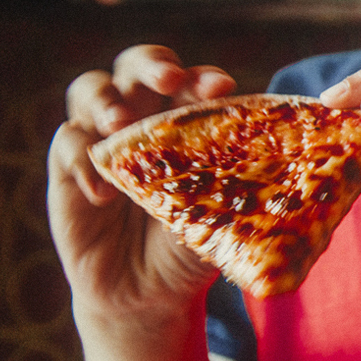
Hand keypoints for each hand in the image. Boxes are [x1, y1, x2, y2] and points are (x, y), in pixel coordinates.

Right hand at [48, 46, 236, 326]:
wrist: (148, 294)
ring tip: (120, 125)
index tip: (220, 87)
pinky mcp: (67, 170)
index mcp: (186, 121)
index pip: (192, 83)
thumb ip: (246, 187)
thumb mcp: (225, 216)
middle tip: (168, 81)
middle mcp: (142, 118)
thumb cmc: (193, 244)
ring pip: (90, 90)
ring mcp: (102, 139)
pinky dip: (82, 160)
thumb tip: (293, 169)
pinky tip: (103, 193)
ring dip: (106, 100)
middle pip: (137, 66)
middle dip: (152, 66)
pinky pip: (67, 143)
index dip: (202, 79)